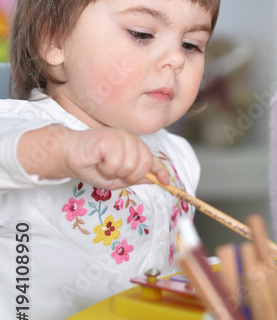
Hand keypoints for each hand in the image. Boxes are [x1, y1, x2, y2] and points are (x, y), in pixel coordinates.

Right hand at [18, 125, 171, 188]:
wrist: (68, 154)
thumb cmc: (91, 165)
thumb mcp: (115, 178)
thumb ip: (134, 177)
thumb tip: (153, 180)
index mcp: (134, 148)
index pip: (152, 160)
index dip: (161, 171)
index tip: (166, 182)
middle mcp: (131, 140)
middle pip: (143, 166)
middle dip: (128, 176)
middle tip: (112, 172)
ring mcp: (122, 137)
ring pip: (130, 166)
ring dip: (114, 172)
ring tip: (103, 164)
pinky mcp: (111, 138)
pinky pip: (117, 163)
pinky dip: (106, 168)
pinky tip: (98, 160)